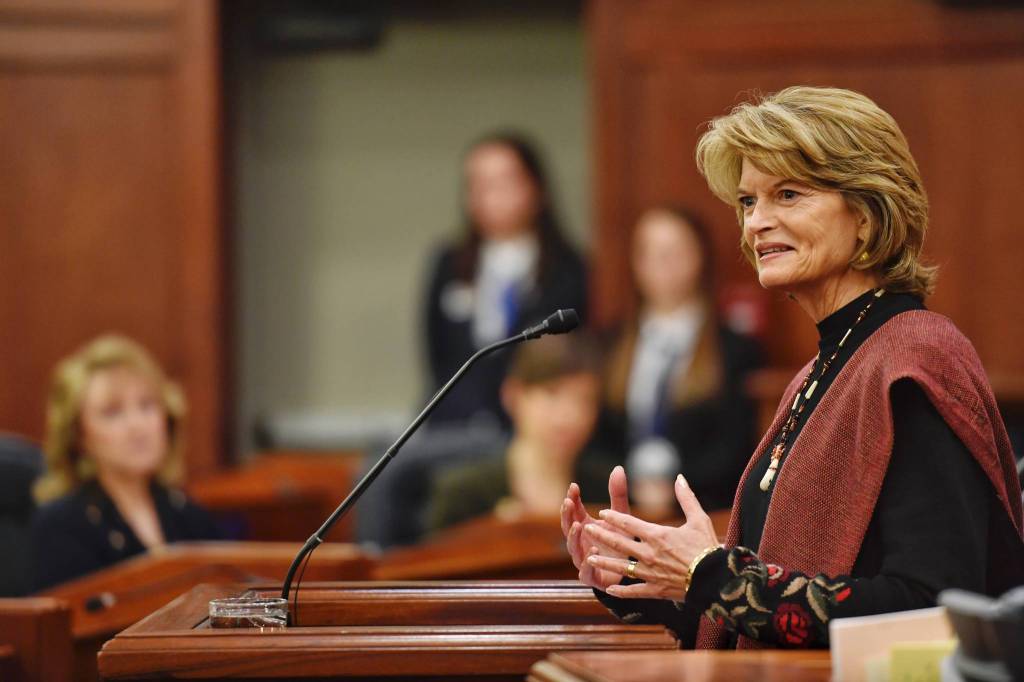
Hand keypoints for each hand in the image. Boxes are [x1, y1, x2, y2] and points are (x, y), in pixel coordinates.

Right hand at [560, 465, 630, 590]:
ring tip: (578, 525)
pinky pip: (586, 570)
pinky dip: (588, 560)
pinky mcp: (592, 577)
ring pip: (573, 548)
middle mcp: (580, 543)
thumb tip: (618, 468)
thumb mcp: (620, 516)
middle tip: (568, 502)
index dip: (572, 499)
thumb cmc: (621, 540)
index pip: (573, 511)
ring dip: (573, 537)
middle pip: (567, 528)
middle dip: (567, 515)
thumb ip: (617, 494)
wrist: (630, 571)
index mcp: (583, 527)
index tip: (574, 486)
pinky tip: (593, 549)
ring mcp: (583, 560)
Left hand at [583, 474, 718, 600]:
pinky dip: (621, 591)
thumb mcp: (698, 519)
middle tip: (586, 530)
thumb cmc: (707, 548)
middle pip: (619, 543)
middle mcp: (649, 554)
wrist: (715, 580)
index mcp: (657, 535)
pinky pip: (634, 591)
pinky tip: (608, 589)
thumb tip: (680, 477)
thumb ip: (686, 497)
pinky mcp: (655, 590)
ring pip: (621, 567)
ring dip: (604, 563)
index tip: (602, 513)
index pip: (629, 523)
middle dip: (601, 535)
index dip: (614, 517)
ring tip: (588, 558)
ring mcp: (650, 573)